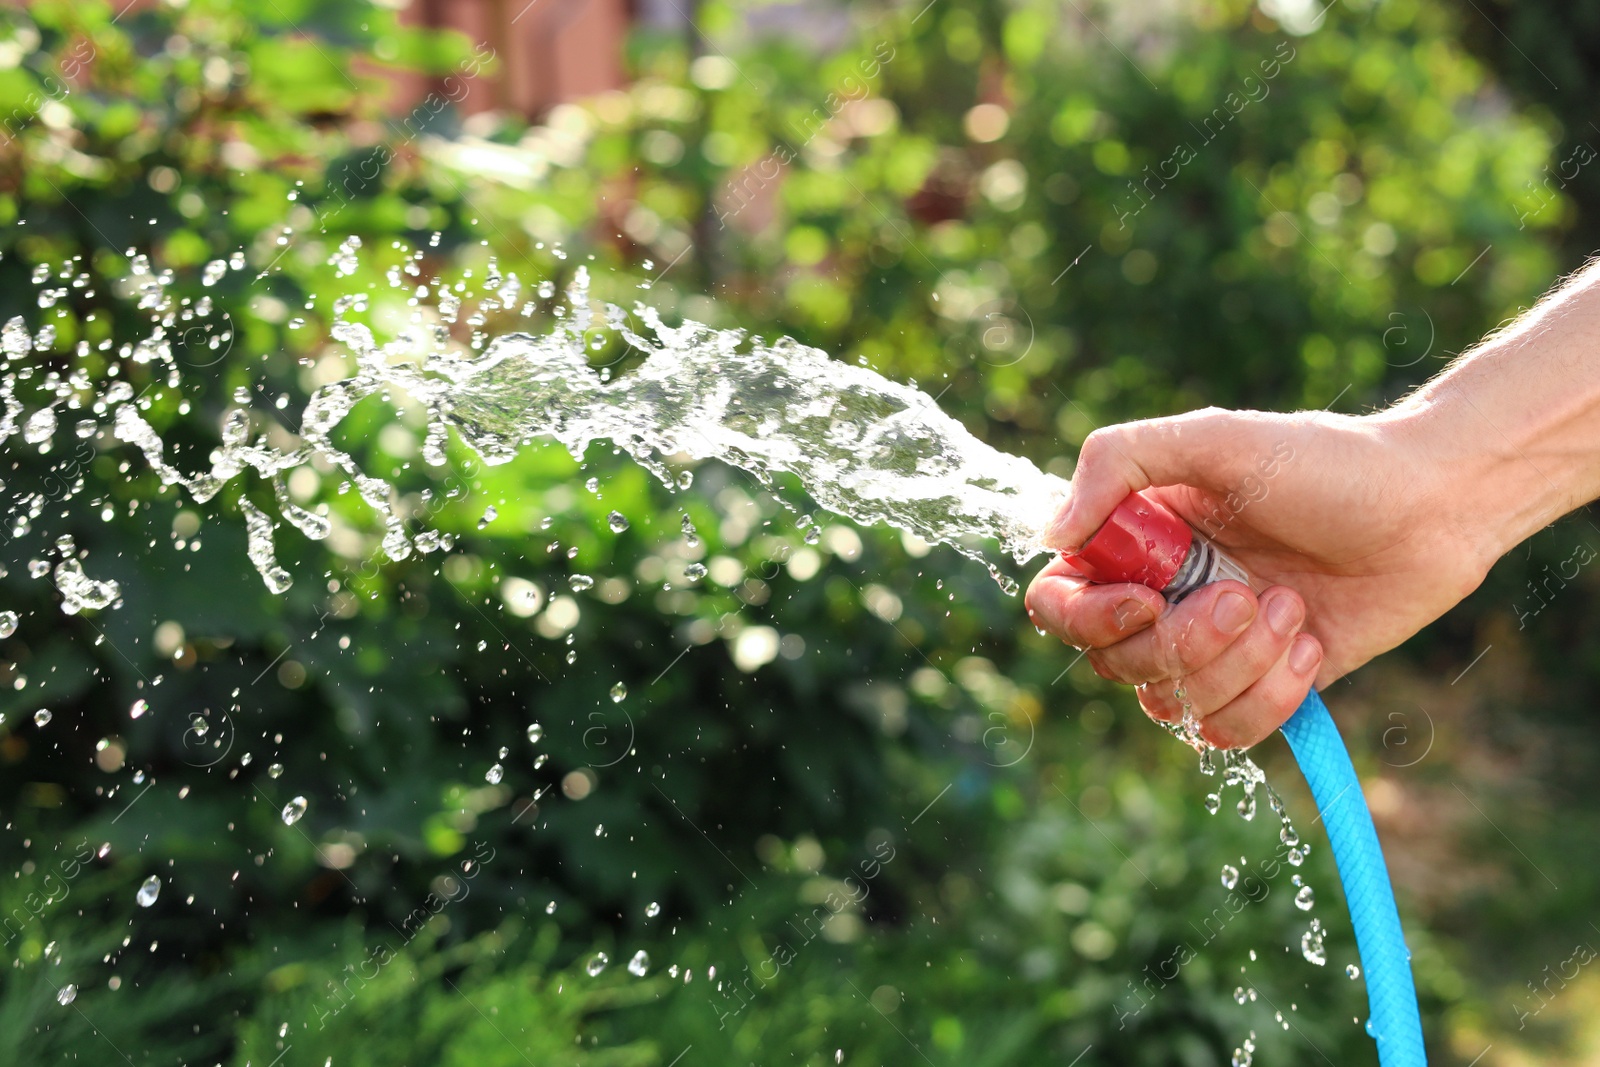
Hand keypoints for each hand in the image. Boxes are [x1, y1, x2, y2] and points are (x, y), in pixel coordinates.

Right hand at [1025, 406, 1495, 747]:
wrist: (1434, 507)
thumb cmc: (1326, 462)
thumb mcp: (1214, 438)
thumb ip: (1118, 463)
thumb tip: (1050, 536)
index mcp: (1137, 541)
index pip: (1060, 603)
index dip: (1089, 618)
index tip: (1147, 600)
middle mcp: (1164, 598)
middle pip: (1117, 663)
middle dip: (1187, 641)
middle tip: (1248, 592)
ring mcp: (1214, 647)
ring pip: (1173, 705)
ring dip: (1238, 664)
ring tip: (1293, 608)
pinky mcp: (1266, 686)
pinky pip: (1228, 731)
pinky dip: (1270, 697)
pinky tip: (1310, 643)